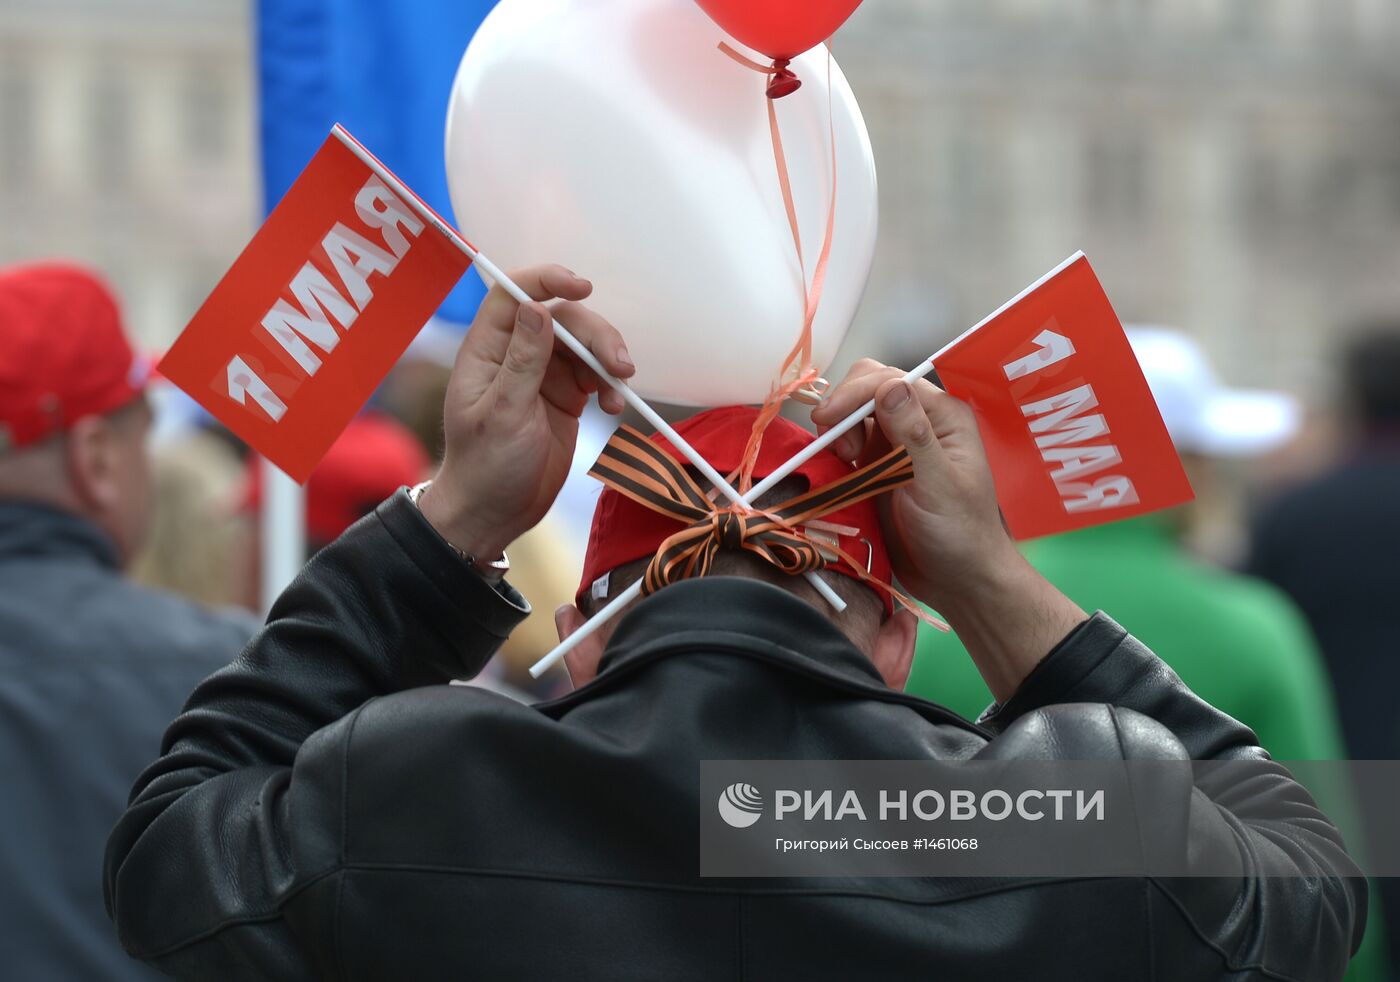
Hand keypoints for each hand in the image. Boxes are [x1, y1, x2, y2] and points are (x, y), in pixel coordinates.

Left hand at [418, 264, 633, 559]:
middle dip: (595, 335)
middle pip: (562, 319)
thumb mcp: (503, 414)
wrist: (496, 514)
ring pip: (584, 345)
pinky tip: (614, 407)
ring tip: (620, 390)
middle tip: (620, 365)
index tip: (582, 286)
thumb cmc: (485, 466)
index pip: (514, 295)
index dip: (546, 280)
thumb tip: (537, 308)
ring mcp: (543, 375)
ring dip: (608, 361)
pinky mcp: (566, 396)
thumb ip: (522, 361)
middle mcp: (516, 354)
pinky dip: (610, 386)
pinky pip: (595, 375)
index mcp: (488, 350)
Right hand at [811, 359, 1014, 608]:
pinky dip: (836, 452)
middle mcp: (919, 422)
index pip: (890, 381)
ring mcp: (896, 445)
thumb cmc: (959, 534)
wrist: (957, 580)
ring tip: (844, 463)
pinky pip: (848, 445)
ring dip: (839, 432)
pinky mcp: (878, 468)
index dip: (854, 394)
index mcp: (943, 416)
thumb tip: (889, 385)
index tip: (827, 420)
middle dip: (844, 410)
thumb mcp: (937, 484)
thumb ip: (913, 435)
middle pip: (868, 390)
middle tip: (839, 448)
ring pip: (854, 416)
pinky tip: (841, 471)